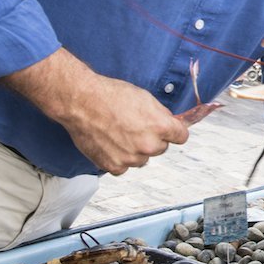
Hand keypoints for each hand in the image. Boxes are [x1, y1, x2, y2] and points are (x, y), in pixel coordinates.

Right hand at [56, 75, 189, 174]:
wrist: (82, 102)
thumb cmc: (111, 96)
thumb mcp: (145, 97)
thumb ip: (161, 115)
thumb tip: (171, 124)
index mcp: (161, 127)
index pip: (181, 136)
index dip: (174, 131)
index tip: (169, 130)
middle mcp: (149, 145)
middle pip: (161, 148)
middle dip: (152, 139)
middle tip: (134, 127)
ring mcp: (131, 158)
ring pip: (142, 159)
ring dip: (135, 150)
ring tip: (118, 133)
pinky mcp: (114, 166)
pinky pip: (123, 167)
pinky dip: (118, 158)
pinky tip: (110, 143)